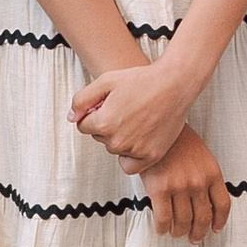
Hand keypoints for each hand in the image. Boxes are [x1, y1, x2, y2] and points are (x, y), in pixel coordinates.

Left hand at [71, 55, 205, 172]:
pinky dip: (130, 156)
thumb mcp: (105, 81)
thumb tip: (72, 118)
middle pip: (99, 138)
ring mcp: (135, 150)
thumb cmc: (142, 80)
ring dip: (120, 138)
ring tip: (137, 118)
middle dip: (107, 125)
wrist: (175, 84)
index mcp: (103, 123)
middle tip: (126, 108)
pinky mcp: (151, 156)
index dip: (94, 113)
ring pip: (115, 149)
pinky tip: (138, 140)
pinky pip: (129, 166)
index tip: (108, 104)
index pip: (84, 126)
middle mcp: (117, 140)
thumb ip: (82, 100)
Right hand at [139, 129, 231, 242]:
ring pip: (183, 222)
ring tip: (175, 232)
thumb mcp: (201, 154)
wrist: (155, 126)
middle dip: (198, 232)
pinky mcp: (159, 189)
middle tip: (193, 237)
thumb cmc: (176, 139)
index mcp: (212, 173)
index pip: (223, 205)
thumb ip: (205, 176)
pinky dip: (162, 228)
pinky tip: (161, 228)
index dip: (219, 221)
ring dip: (179, 231)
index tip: (215, 229)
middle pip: (203, 218)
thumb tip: (205, 201)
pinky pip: (163, 218)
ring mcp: (179, 186)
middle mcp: (198, 182)